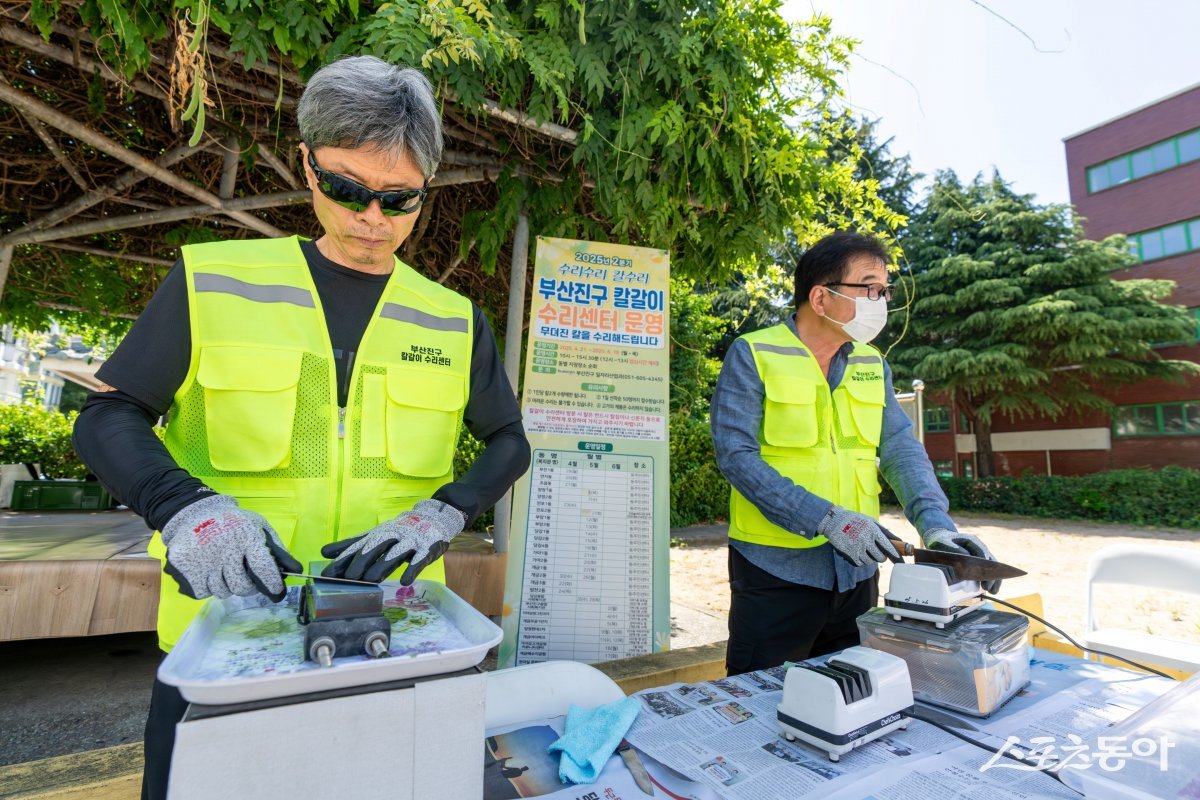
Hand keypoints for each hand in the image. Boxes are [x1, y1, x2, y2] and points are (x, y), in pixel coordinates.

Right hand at [161, 494, 301, 601]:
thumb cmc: (233, 522)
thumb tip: (294, 570)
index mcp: (247, 537)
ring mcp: (203, 560)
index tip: (277, 592)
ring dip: (227, 585)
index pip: (263, 568)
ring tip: (225, 568)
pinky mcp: (185, 569)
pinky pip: (204, 592)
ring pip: (222, 591)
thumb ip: (275, 548)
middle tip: (247, 579)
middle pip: (241, 586)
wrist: (193, 513)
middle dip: (248, 587)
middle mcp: (226, 550)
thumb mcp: (258, 526)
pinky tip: (209, 570)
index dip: (272, 584)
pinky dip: (208, 586)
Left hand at [321, 499, 465, 583]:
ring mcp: (409, 542)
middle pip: (375, 548)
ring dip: (383, 565)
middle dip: (362, 562)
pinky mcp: (426, 548)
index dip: (343, 560)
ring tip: (372, 579)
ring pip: (395, 553)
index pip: (357, 547)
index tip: (327, 574)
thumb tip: (324, 552)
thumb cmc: (399, 532)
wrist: (433, 517)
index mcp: (377, 535)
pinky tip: (405, 581)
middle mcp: (392, 536)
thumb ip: (351, 545)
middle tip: (350, 578)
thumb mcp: (374, 536)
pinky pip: (419, 559)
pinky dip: (413, 569)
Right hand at [816, 506, 898, 566]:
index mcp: (873, 530)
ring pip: (871, 561)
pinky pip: (861, 563)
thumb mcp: (871, 521)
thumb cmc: (855, 520)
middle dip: (881, 557)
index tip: (899, 560)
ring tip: (866, 551)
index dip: (895, 554)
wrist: (834, 521)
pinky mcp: (850, 553)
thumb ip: (885, 532)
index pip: (888, 546)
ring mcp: (857, 547)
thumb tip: (900, 540)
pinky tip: (859, 553)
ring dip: (871, 559)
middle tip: (879, 554)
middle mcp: (866, 539)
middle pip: (881, 557)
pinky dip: (862, 560)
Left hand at [923, 527, 1001, 594]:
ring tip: (992, 591)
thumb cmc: (941, 541)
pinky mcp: (979, 563)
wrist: (939, 539)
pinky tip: (992, 590)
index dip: (983, 564)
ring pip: (992, 567)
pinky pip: (988, 572)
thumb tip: (967, 558)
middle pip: (990, 561)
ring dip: (994, 579)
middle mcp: (979, 547)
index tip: (983, 574)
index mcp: (972, 541)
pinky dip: (991, 580)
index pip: (982, 552)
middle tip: (986, 587)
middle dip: (990, 575)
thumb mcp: (943, 543)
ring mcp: (980, 556)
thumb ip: (954, 549)